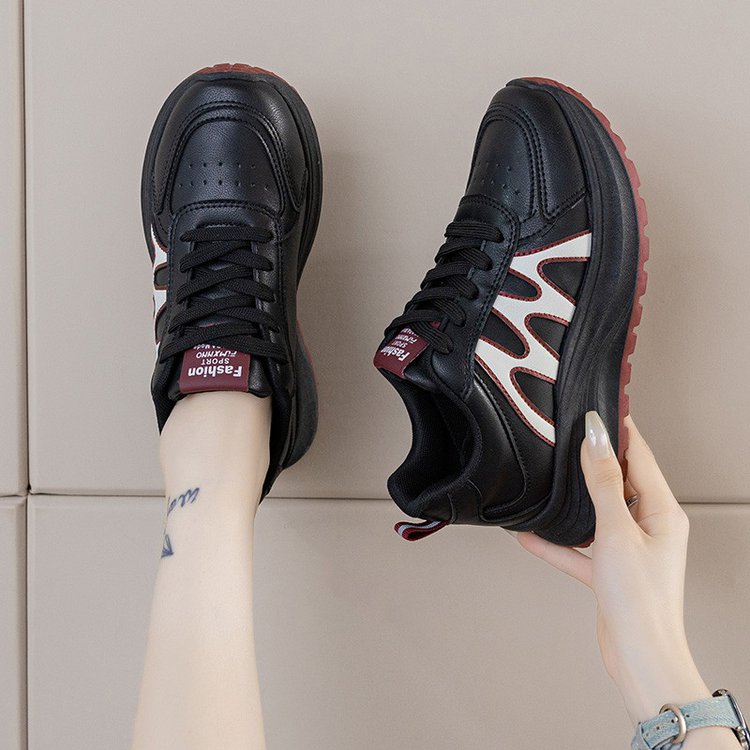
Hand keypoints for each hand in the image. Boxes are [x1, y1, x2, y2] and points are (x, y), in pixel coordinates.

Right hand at [517, 412, 711, 723]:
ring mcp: (630, 550)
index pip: (640, 457)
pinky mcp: (611, 572)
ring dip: (573, 501)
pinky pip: (581, 548)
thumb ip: (603, 482)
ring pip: (598, 513)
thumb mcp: (616, 531)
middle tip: (568, 439)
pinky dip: (558, 541)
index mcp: (662, 512)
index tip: (598, 410)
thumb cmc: (640, 600)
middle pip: (620, 482)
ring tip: (550, 480)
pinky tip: (530, 533)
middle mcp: (649, 527)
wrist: (638, 656)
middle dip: (593, 462)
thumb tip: (597, 438)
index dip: (619, 432)